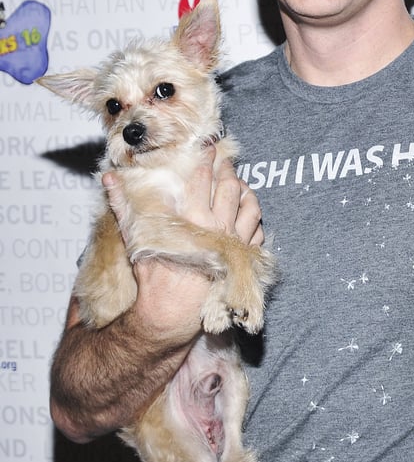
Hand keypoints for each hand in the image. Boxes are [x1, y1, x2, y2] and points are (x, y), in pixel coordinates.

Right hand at [101, 149, 265, 343]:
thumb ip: (123, 204)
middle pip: (230, 187)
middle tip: (225, 161)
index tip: (207, 149)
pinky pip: (258, 232)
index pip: (203, 178)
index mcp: (191, 217)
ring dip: (246, 191)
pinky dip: (255, 219)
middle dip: (228, 170)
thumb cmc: (153, 275)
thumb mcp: (135, 236)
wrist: (171, 312)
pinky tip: (248, 213)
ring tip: (240, 183)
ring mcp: (234, 243)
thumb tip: (108, 177)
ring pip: (250, 207)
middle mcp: (217, 227)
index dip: (206, 160)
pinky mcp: (244, 259)